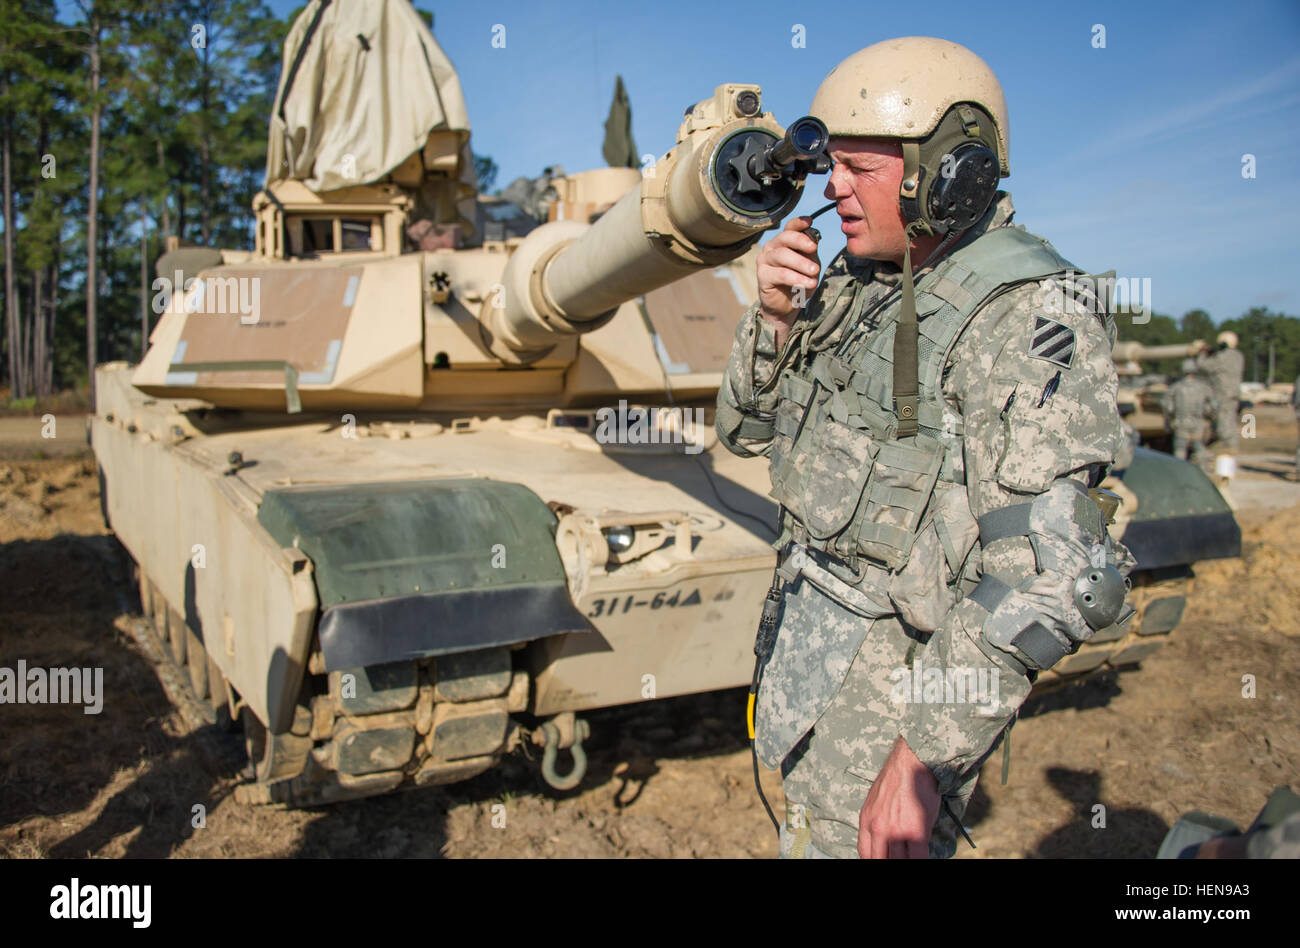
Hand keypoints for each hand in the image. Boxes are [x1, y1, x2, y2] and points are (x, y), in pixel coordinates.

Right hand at [756, 215, 821, 346]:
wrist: (787, 305)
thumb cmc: (799, 281)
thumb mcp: (809, 264)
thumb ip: (810, 252)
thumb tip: (814, 238)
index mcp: (783, 241)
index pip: (790, 227)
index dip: (799, 222)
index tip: (809, 222)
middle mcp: (772, 247)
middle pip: (785, 238)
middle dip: (801, 242)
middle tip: (814, 249)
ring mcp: (765, 260)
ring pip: (783, 255)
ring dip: (801, 263)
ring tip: (815, 272)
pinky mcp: (762, 276)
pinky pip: (780, 274)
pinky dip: (796, 278)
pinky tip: (808, 283)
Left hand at [857, 736, 940, 857]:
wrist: (911, 763)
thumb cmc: (897, 778)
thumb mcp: (875, 799)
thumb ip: (876, 820)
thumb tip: (882, 839)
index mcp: (867, 820)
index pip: (865, 854)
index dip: (875, 860)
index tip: (883, 859)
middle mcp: (878, 829)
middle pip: (880, 860)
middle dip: (890, 861)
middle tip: (899, 857)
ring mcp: (896, 832)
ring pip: (898, 861)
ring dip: (905, 860)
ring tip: (911, 855)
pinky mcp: (916, 832)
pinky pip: (918, 858)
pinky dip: (920, 860)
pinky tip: (922, 856)